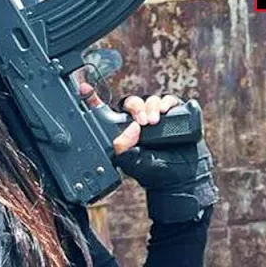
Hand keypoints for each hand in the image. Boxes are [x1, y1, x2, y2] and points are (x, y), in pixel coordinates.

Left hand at [77, 84, 218, 223]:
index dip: (93, 99)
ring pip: (151, 99)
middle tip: (141, 122)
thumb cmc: (155, 172)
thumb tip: (131, 128)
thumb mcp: (133, 163)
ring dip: (151, 107)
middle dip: (135, 107)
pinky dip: (167, 102)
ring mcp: (157, 117)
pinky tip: (166, 110)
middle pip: (132, 103)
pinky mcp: (175, 115)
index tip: (84, 89)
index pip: (106, 112)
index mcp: (124, 131)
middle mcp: (139, 122)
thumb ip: (124, 148)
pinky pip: (170, 100)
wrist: (182, 178)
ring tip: (154, 122)